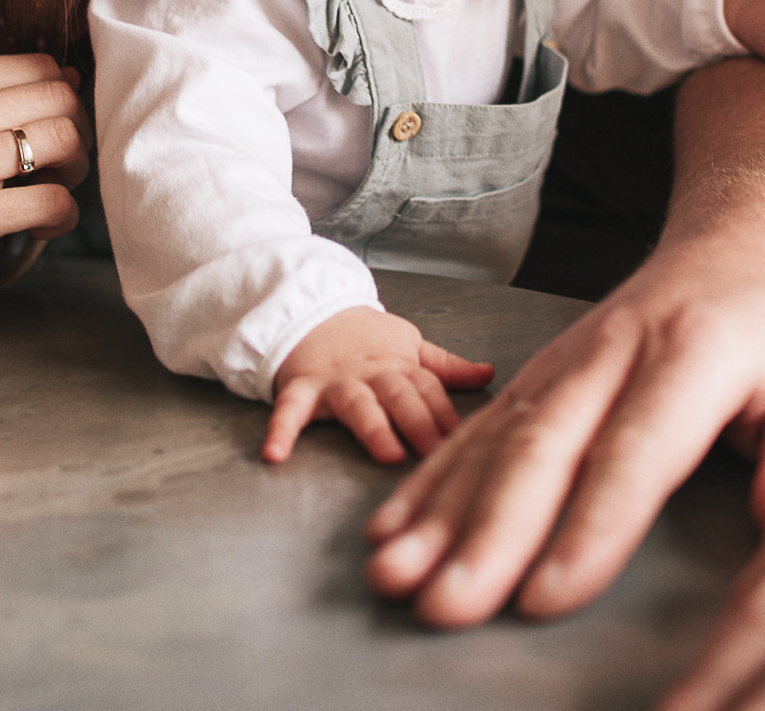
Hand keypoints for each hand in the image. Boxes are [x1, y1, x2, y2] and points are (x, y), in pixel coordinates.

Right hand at [0, 52, 89, 335]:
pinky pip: (51, 201)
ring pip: (63, 141)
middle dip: (78, 133)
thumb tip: (70, 76)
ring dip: (76, 172)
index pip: (37, 66)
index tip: (51, 133)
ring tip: (51, 194)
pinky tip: (38, 229)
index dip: (63, 99)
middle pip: (59, 98)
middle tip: (62, 167)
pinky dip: (63, 217)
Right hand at [266, 307, 494, 464]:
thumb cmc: (365, 337)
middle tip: (438, 451)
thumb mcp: (410, 345)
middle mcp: (371, 374)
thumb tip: (489, 373)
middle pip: (400, 397)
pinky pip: (289, 410)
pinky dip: (281, 431)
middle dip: (420, 424)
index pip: (429, 391)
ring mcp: (335, 382)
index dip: (447, 415)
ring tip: (388, 452)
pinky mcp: (301, 389)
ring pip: (358, 405)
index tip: (466, 440)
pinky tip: (275, 453)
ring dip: (373, 428)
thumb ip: (447, 367)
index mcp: (399, 366)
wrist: (312, 311)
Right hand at [364, 241, 764, 627]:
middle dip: (489, 533)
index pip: (638, 450)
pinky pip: (470, 433)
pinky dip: (425, 485)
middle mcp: (610, 354)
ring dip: (439, 514)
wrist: (720, 246)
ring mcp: (559, 364)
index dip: (592, 526)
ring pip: (493, 443)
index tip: (551, 594)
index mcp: (693, 353)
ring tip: (397, 574)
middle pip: (545, 449)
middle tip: (449, 600)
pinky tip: (391, 532)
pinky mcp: (529, 379)